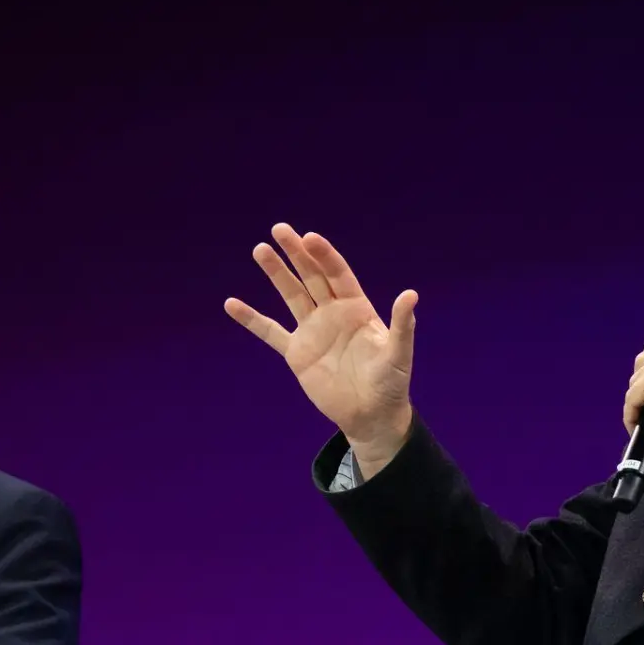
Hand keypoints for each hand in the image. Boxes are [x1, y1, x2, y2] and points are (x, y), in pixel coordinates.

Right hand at [225, 223, 417, 473]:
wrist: (371, 415)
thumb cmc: (391, 383)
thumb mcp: (398, 354)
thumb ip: (402, 325)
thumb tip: (411, 295)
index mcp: (357, 308)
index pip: (337, 274)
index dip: (324, 256)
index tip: (309, 237)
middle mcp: (332, 313)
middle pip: (311, 276)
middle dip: (296, 253)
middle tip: (279, 229)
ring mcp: (312, 331)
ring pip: (291, 296)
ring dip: (276, 274)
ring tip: (260, 250)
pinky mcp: (297, 353)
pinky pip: (270, 332)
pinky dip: (251, 319)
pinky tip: (232, 304)